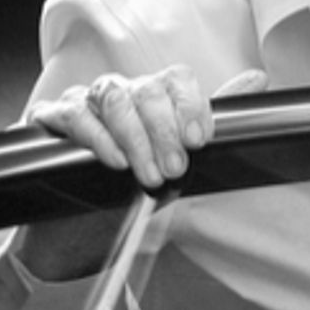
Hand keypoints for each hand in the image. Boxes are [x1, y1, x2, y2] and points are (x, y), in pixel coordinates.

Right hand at [15, 67, 267, 281]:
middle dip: (166, 131)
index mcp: (153, 95)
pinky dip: (98, 138)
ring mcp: (84, 101)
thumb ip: (212, 117)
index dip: (191, 106)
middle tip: (176, 167)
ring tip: (149, 174)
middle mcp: (121, 92)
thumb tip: (257, 78)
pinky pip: (75, 115)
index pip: (176, 79)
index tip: (199, 139)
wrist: (79, 230)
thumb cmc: (132, 185)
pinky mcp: (52, 118)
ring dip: (136, 138)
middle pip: (147, 89)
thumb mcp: (178, 156)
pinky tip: (115, 160)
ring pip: (114, 99)